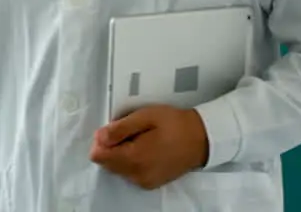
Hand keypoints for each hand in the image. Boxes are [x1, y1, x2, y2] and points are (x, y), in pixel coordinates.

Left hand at [88, 105, 209, 189]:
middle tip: (130, 131)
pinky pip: (129, 174)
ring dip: (120, 154)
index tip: (115, 128)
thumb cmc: (174, 124)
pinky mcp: (150, 184)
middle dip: (111, 147)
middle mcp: (137, 175)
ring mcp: (144, 182)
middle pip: (106, 164)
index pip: (98, 156)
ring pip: (117, 169)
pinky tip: (145, 149)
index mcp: (134, 158)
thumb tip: (98, 137)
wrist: (202, 139)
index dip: (101, 140)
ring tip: (139, 139)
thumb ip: (120, 129)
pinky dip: (131, 161)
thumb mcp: (145, 117)